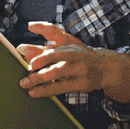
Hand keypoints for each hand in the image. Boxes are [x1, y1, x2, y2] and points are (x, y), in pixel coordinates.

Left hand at [15, 23, 129, 102]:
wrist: (105, 66)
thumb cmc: (80, 53)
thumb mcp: (68, 42)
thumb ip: (49, 38)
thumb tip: (27, 35)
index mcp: (73, 49)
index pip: (57, 53)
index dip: (44, 58)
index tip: (31, 64)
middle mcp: (78, 62)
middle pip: (58, 69)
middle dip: (40, 75)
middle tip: (25, 80)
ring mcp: (80, 75)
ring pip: (59, 82)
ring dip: (42, 86)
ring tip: (27, 88)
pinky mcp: (81, 86)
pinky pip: (62, 89)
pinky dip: (47, 91)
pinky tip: (36, 93)